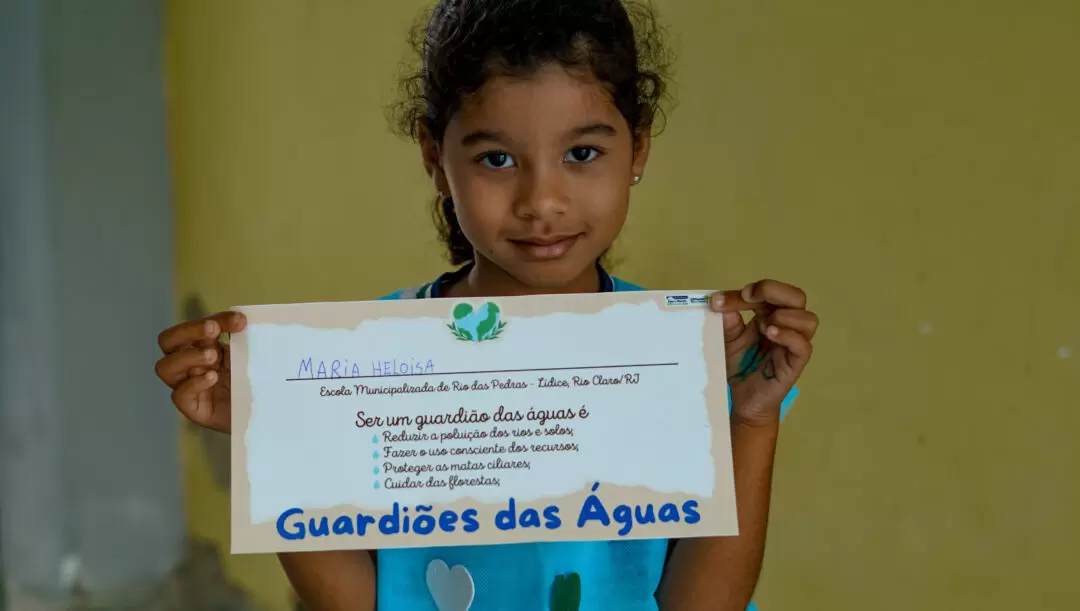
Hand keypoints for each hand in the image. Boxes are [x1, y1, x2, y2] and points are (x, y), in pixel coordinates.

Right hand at [154, 311, 246, 433]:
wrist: (264, 415)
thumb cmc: (254, 383)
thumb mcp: (249, 357)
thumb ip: (244, 340)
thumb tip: (244, 319)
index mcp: (202, 347)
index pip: (197, 327)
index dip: (215, 319)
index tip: (240, 321)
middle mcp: (189, 365)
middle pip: (168, 341)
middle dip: (189, 331)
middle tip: (214, 330)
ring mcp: (188, 386)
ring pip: (165, 367)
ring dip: (188, 356)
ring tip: (213, 357)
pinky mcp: (193, 408)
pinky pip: (179, 394)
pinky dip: (194, 383)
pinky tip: (212, 378)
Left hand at [710, 280, 817, 427]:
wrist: (744, 400)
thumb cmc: (741, 366)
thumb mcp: (728, 340)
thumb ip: (727, 322)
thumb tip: (721, 302)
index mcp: (770, 315)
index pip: (769, 293)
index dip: (749, 290)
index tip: (720, 299)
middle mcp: (786, 326)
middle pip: (797, 297)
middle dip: (773, 290)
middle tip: (748, 298)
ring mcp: (793, 345)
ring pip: (808, 319)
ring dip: (784, 315)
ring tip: (762, 325)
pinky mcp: (795, 364)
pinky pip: (803, 346)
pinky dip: (789, 336)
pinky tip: (770, 334)